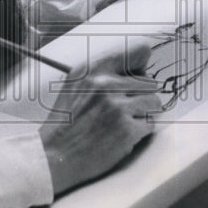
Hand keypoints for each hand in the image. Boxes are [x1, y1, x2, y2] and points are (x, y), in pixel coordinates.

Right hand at [40, 43, 161, 195]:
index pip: (139, 51)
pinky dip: (139, 132)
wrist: (54, 155)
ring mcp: (117, 107)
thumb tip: (139, 68)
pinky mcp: (126, 130)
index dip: (141, 67)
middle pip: (149, 82)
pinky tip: (120, 135)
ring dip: (142, 113)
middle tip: (124, 108)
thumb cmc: (65, 121)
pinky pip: (149, 124)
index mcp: (93, 69)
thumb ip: (103, 72)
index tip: (137, 77)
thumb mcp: (75, 84)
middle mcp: (106, 84)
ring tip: (122, 121)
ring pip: (153, 102)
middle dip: (140, 96)